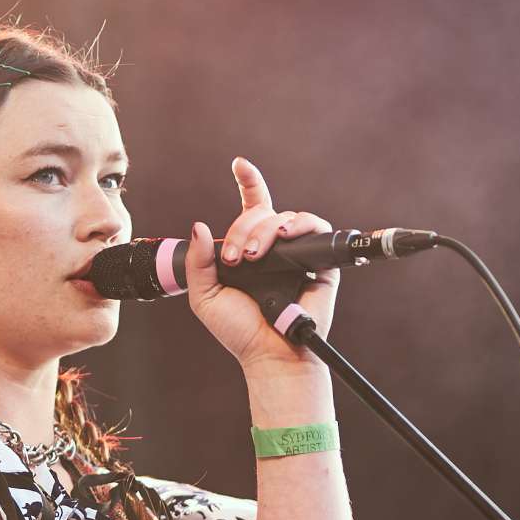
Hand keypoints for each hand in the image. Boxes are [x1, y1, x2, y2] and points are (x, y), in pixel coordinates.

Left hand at [185, 156, 339, 372]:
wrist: (269, 355)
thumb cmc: (240, 332)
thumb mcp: (205, 296)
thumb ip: (199, 262)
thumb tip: (200, 227)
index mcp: (251, 251)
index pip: (253, 208)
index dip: (249, 183)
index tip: (239, 164)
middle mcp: (276, 249)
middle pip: (263, 213)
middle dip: (245, 228)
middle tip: (235, 258)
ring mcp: (299, 254)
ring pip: (286, 218)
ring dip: (266, 230)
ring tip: (255, 255)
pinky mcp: (321, 263)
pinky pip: (317, 228)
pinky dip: (301, 225)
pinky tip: (285, 237)